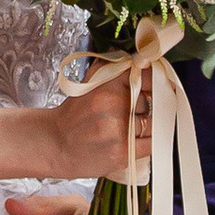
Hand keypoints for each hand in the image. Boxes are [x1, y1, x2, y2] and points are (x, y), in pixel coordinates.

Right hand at [30, 65, 149, 187]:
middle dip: (146, 107)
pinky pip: (151, 145)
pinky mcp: (122, 152)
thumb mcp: (90, 82)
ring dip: (147, 126)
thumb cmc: (74, 114)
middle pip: (152, 102)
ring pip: (153, 124)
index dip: (156, 82)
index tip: (160, 85)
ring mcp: (119, 128)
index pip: (147, 75)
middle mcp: (114, 102)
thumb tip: (144, 62)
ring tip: (128, 128)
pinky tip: (136, 140)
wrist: (54, 143)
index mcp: (107, 81)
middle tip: (131, 113)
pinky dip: (148, 142)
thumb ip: (115, 69)